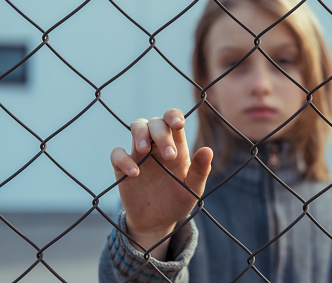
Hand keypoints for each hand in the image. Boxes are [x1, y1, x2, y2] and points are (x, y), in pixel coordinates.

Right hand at [110, 109, 212, 259]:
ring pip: (136, 127)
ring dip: (140, 134)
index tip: (178, 124)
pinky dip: (123, 159)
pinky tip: (134, 174)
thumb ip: (200, 171)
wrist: (157, 222)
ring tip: (144, 151)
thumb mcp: (192, 189)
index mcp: (176, 147)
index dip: (174, 116)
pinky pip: (117, 153)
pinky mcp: (122, 168)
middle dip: (161, 134)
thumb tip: (208, 150)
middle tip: (170, 155)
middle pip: (155, 122)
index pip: (173, 121)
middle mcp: (157, 146)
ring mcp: (139, 155)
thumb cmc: (177, 202)